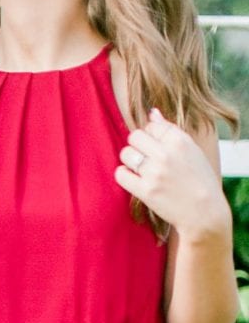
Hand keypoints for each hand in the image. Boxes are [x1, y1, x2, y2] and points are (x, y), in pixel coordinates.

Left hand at [116, 109, 230, 239]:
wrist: (203, 210)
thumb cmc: (198, 178)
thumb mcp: (191, 150)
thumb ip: (170, 131)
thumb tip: (152, 112)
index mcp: (180, 141)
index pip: (152, 125)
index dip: (151, 134)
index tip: (156, 146)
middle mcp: (166, 154)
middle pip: (134, 136)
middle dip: (137, 145)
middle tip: (145, 157)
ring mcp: (154, 172)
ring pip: (125, 153)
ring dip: (129, 160)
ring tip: (140, 168)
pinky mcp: (145, 190)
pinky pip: (120, 174)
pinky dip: (124, 175)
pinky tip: (133, 179)